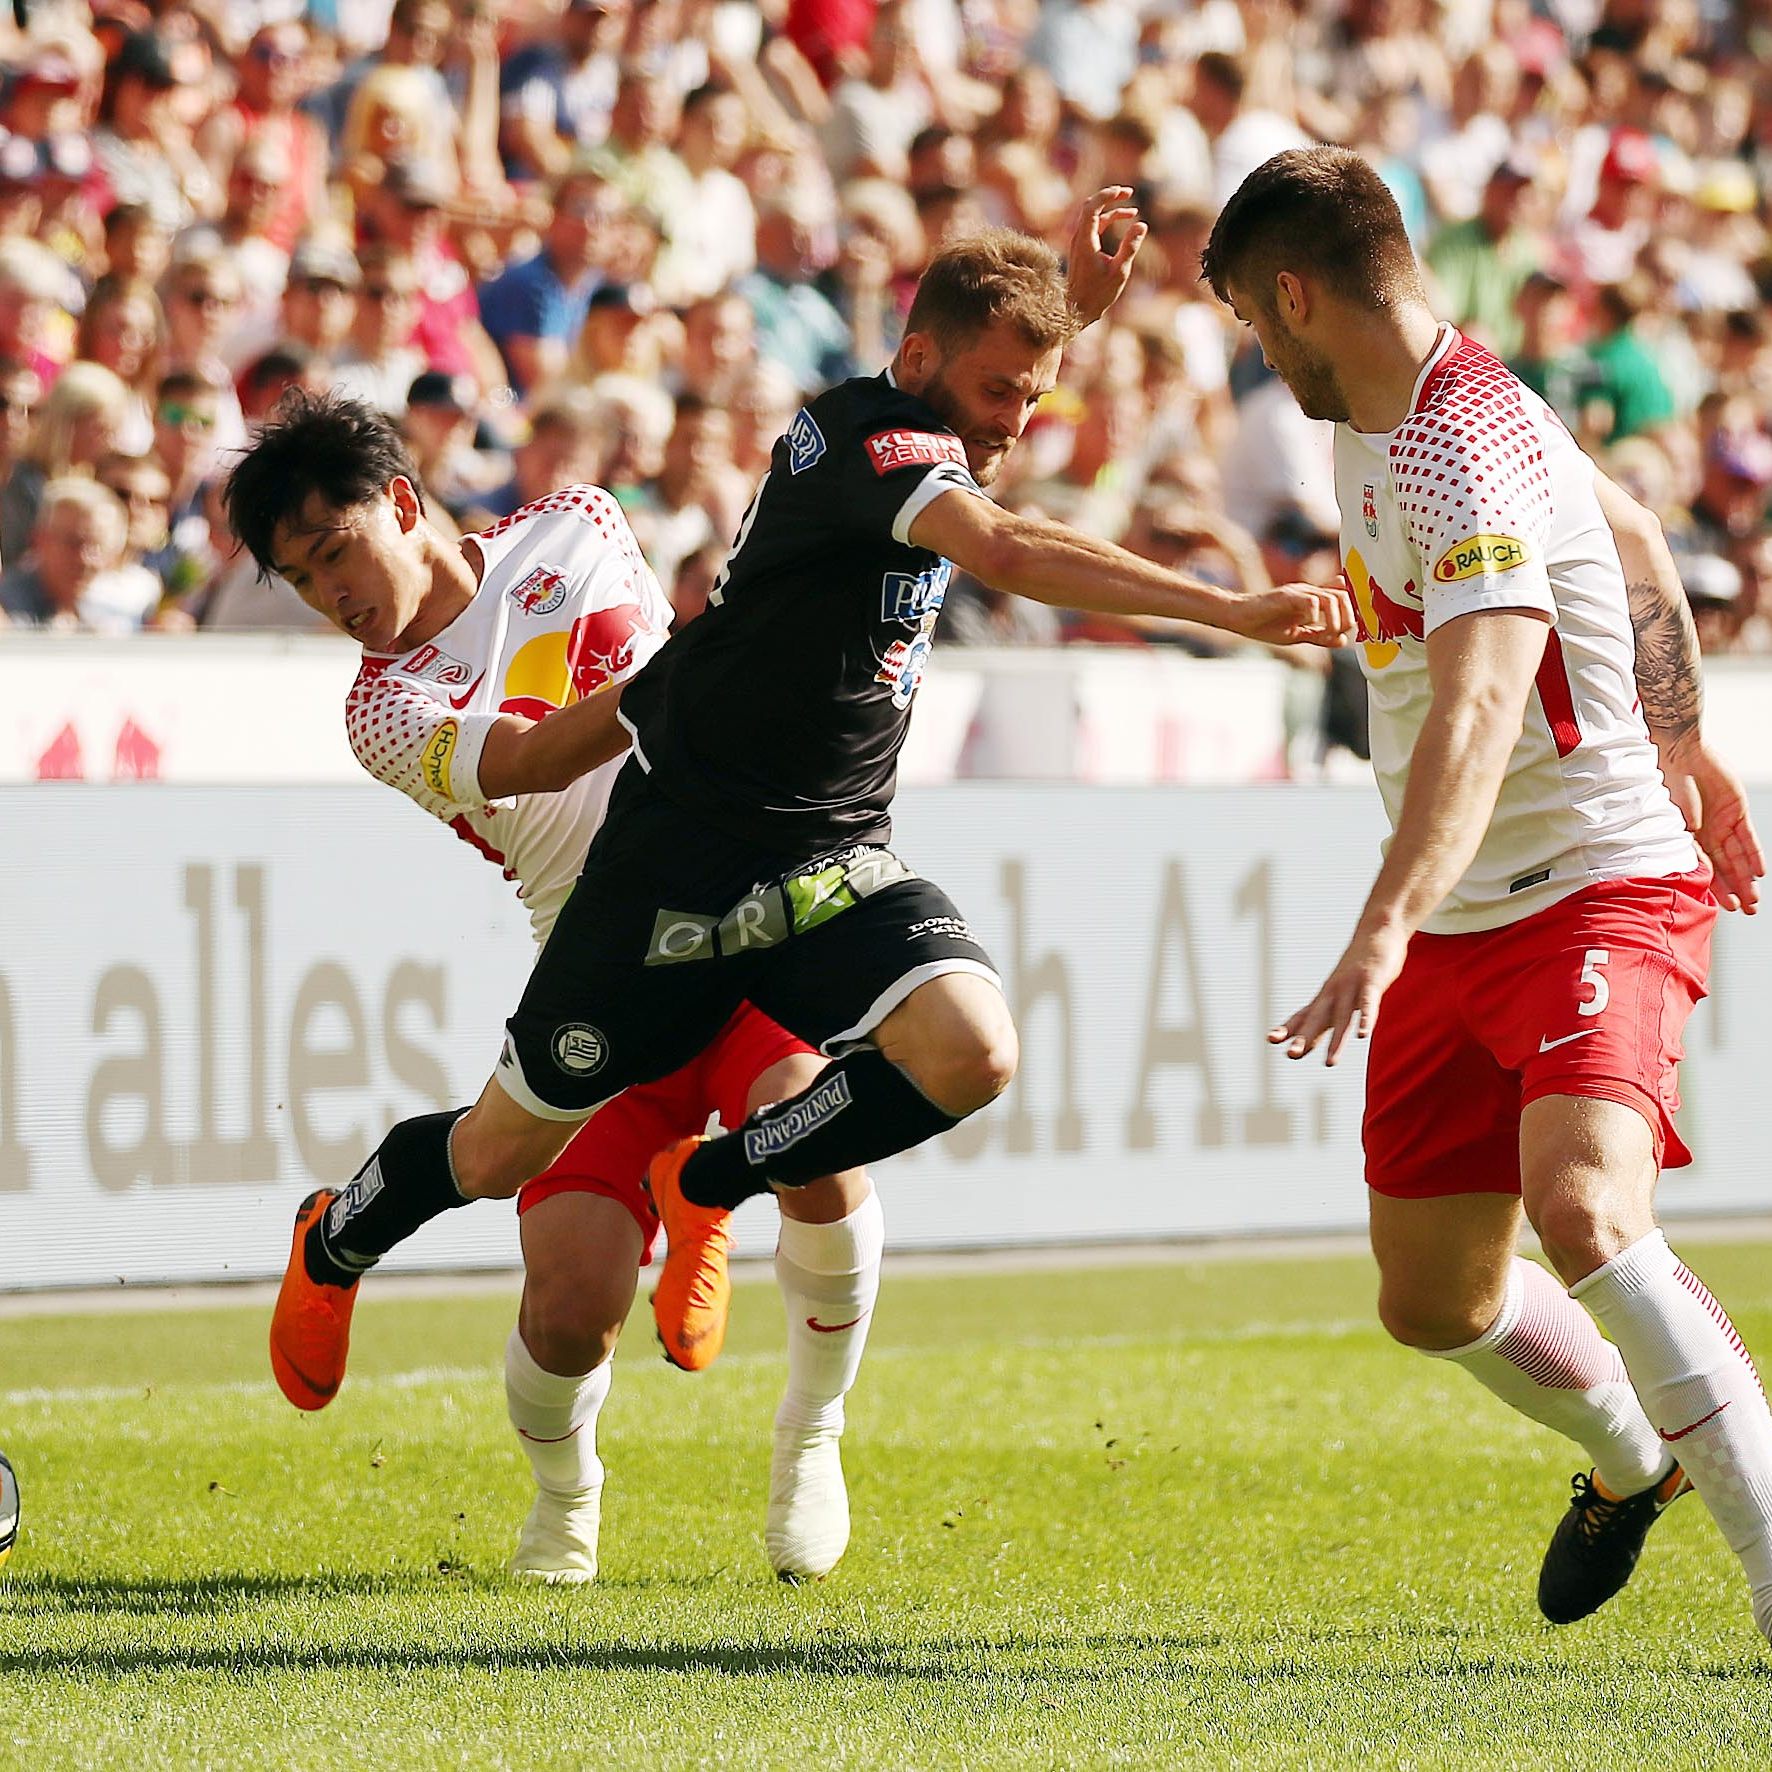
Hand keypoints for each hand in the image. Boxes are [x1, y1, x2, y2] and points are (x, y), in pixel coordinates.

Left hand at [1065, 186, 1147, 328]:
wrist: (1077, 311)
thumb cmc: (1097, 294)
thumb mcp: (1119, 272)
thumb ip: (1130, 247)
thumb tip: (1142, 224)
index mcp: (1085, 241)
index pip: (1091, 207)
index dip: (1107, 195)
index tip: (1124, 192)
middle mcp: (1079, 238)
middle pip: (1091, 206)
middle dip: (1109, 197)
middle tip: (1128, 192)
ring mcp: (1079, 243)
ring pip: (1093, 216)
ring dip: (1112, 210)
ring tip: (1133, 210)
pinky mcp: (1082, 249)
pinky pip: (1094, 226)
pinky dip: (1108, 220)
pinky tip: (1125, 222)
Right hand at [1227, 580, 1355, 647]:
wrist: (1239, 618)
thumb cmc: (1263, 625)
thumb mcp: (1297, 635)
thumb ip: (1319, 636)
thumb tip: (1342, 640)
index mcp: (1312, 599)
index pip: (1343, 595)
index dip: (1351, 612)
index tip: (1347, 630)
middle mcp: (1308, 592)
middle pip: (1343, 595)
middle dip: (1348, 616)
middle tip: (1340, 632)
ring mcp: (1298, 592)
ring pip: (1331, 598)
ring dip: (1334, 620)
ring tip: (1328, 633)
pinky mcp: (1287, 596)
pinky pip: (1311, 602)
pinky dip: (1315, 617)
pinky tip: (1306, 626)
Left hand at [1270, 921, 1409, 1064]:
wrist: (1377, 931)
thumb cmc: (1357, 967)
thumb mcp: (1340, 991)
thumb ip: (1326, 1015)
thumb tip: (1311, 1036)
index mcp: (1325, 996)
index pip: (1302, 1015)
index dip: (1288, 1027)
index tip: (1271, 1040)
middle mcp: (1333, 992)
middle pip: (1316, 1018)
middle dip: (1304, 1037)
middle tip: (1291, 1055)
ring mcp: (1351, 986)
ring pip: (1341, 1017)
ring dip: (1336, 1041)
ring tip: (1330, 1064)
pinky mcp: (1372, 981)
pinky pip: (1368, 1003)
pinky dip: (1365, 1019)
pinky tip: (1363, 1035)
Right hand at [1657, 731, 1764, 912]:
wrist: (1679, 757)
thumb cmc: (1667, 789)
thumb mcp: (1673, 824)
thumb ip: (1689, 845)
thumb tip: (1701, 872)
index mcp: (1687, 839)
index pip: (1705, 870)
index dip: (1717, 889)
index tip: (1728, 908)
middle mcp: (1707, 834)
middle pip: (1725, 868)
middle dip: (1737, 890)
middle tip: (1748, 909)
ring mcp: (1723, 823)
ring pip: (1738, 857)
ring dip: (1746, 878)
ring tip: (1755, 898)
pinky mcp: (1736, 811)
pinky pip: (1747, 837)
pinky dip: (1753, 854)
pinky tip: (1759, 872)